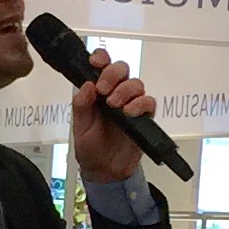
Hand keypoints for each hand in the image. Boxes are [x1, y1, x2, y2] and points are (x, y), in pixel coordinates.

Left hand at [67, 47, 155, 186]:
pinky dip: (140, 104)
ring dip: (125, 90)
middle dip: (112, 74)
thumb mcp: (79, 127)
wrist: (105, 171)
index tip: (95, 63)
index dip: (101, 58)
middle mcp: (115, 93)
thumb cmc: (91, 147)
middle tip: (103, 89)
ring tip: (114, 105)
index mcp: (97, 91)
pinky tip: (129, 112)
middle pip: (122, 69)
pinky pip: (149, 102)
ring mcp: (130, 104)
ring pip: (136, 83)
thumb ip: (81, 105)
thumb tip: (86, 85)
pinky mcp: (143, 116)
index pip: (102, 65)